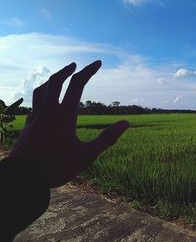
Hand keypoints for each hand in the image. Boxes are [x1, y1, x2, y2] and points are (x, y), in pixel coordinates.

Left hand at [9, 61, 128, 187]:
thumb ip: (107, 138)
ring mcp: (36, 117)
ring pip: (41, 90)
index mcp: (64, 115)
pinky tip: (45, 102)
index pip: (78, 85)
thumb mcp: (87, 155)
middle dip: (67, 70)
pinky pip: (34, 103)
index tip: (98, 63)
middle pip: (56, 81)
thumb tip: (126, 123)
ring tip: (59, 78)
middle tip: (76, 65)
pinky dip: (42, 96)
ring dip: (52, 80)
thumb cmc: (57, 167)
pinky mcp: (28, 126)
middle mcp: (48, 111)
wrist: (24, 177)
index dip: (89, 72)